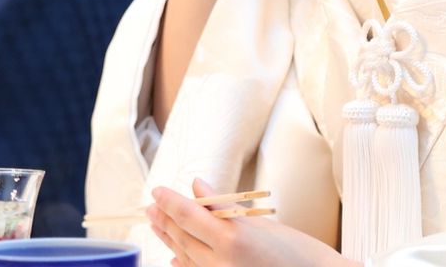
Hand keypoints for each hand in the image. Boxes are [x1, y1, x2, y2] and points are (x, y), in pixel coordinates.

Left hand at [148, 179, 355, 266]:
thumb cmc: (294, 250)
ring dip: (169, 239)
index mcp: (231, 238)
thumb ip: (223, 206)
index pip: (189, 215)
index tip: (156, 191)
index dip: (170, 201)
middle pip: (183, 237)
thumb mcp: (259, 221)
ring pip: (185, 257)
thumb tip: (197, 187)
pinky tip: (174, 257)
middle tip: (151, 206)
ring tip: (157, 223)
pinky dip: (183, 263)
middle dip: (165, 219)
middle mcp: (221, 262)